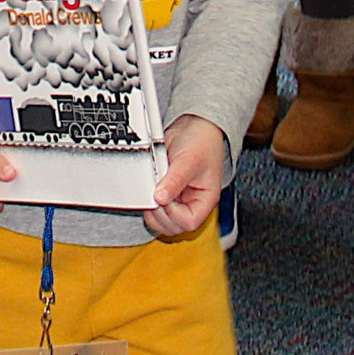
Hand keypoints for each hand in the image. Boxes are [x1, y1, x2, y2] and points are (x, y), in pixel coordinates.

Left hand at [144, 114, 227, 238]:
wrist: (194, 127)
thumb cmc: (201, 142)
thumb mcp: (189, 160)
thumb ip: (175, 180)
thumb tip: (160, 198)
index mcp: (205, 200)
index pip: (189, 222)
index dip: (174, 214)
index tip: (164, 197)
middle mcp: (192, 203)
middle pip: (174, 227)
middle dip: (160, 213)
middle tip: (155, 192)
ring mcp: (179, 201)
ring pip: (162, 222)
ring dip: (153, 210)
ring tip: (153, 189)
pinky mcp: (166, 194)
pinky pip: (155, 210)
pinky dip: (148, 203)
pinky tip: (150, 188)